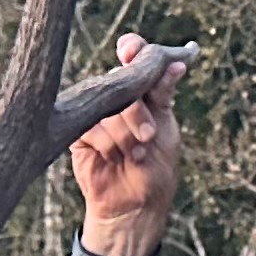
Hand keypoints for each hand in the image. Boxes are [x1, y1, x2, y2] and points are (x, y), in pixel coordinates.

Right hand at [71, 31, 188, 255]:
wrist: (136, 206)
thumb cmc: (156, 167)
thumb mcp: (166, 128)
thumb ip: (163, 94)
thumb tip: (176, 63)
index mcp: (139, 88)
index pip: (135, 55)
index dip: (134, 49)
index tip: (132, 51)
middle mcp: (115, 96)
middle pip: (120, 82)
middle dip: (138, 111)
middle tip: (149, 135)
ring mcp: (95, 112)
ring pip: (107, 107)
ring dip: (126, 133)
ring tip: (136, 155)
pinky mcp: (78, 132)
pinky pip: (91, 126)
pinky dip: (107, 144)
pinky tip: (114, 158)